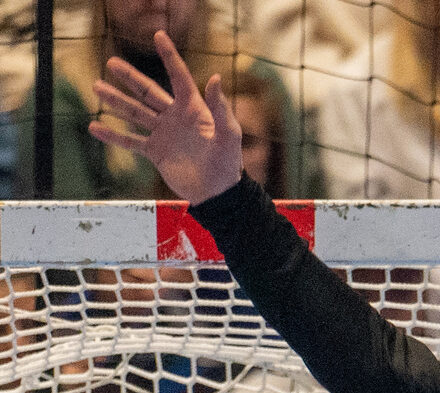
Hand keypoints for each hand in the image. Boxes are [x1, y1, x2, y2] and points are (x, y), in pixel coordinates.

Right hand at [89, 30, 241, 204]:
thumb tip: (215, 77)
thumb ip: (220, 108)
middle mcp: (175, 117)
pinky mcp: (156, 152)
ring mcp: (163, 134)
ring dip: (116, 101)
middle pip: (148, 92)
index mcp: (193, 109)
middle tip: (111, 62)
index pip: (179, 77)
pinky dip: (113, 136)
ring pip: (135, 113)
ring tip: (96, 87)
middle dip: (130, 78)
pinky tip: (95, 127)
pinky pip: (131, 142)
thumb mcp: (228, 134)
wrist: (218, 194)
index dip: (169, 56)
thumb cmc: (228, 164)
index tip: (159, 35)